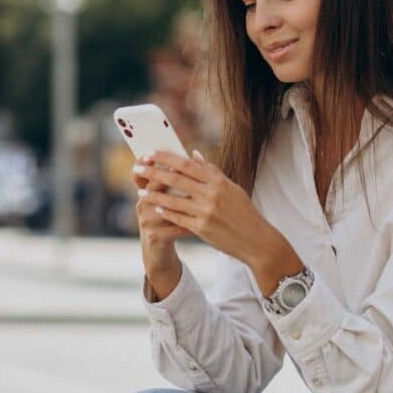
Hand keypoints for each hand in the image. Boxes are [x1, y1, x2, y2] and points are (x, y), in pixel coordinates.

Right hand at [131, 155, 192, 298]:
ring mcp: (146, 221)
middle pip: (153, 187)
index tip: (166, 154)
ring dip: (182, 203)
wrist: (158, 252)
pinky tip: (203, 222)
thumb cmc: (168, 220)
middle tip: (184, 171)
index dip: (150, 163)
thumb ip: (180, 177)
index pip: (142, 173)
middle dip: (168, 178)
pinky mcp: (154, 237)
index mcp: (146, 193)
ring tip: (197, 197)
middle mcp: (142, 205)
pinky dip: (189, 224)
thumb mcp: (169, 199)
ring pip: (164, 208)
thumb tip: (195, 154)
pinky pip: (174, 228)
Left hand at [135, 150, 272, 267]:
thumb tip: (193, 154)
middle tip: (137, 168)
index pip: (187, 164)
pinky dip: (165, 212)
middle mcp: (211, 194)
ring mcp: (205, 212)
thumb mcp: (231, 188)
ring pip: (173, 200)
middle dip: (153, 172)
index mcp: (218, 181)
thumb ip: (211, 171)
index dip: (166, 157)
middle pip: (176, 179)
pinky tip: (154, 208)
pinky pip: (177, 218)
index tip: (150, 152)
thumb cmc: (244, 212)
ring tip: (140, 190)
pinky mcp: (201, 229)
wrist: (256, 240)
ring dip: (153, 195)